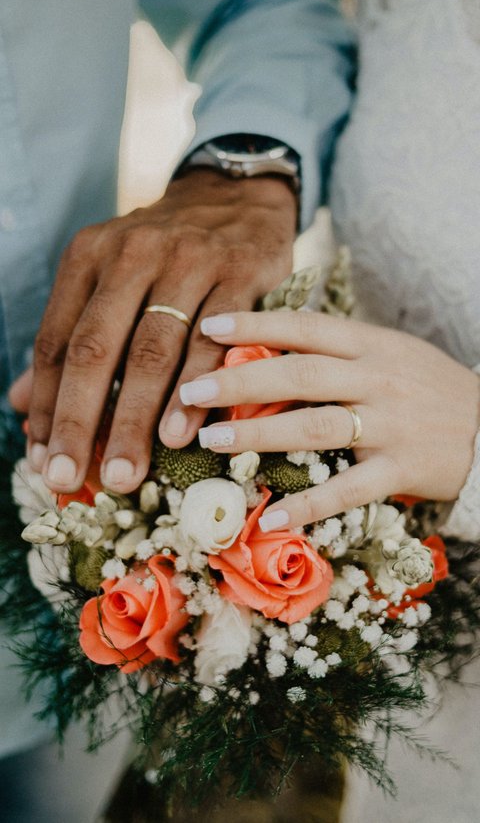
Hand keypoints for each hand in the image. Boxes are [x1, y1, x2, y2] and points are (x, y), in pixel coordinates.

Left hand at [9, 170, 295, 493]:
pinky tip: (183, 433)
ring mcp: (188, 261)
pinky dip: (197, 389)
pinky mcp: (239, 273)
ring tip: (126, 471)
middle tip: (72, 478)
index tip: (44, 460)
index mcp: (89, 256)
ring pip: (153, 350)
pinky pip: (216, 339)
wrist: (236, 196)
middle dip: (81, 421)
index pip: (57, 342)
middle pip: (97, 349)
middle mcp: (132, 253)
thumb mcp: (107, 278)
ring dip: (137, 417)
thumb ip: (69, 337)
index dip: (47, 406)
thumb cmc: (164, 252)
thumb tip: (21, 404)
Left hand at [179, 310, 479, 528]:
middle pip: (299, 375)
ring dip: (259, 433)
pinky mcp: (403, 468)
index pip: (306, 327)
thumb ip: (339, 350)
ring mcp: (391, 424)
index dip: (255, 324)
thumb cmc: (429, 388)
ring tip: (212, 439)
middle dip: (239, 381)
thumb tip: (270, 346)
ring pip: (316, 426)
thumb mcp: (391, 353)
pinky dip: (310, 503)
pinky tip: (271, 513)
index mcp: (372, 344)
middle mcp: (378, 378)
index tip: (207, 326)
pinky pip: (349, 488)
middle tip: (189, 392)